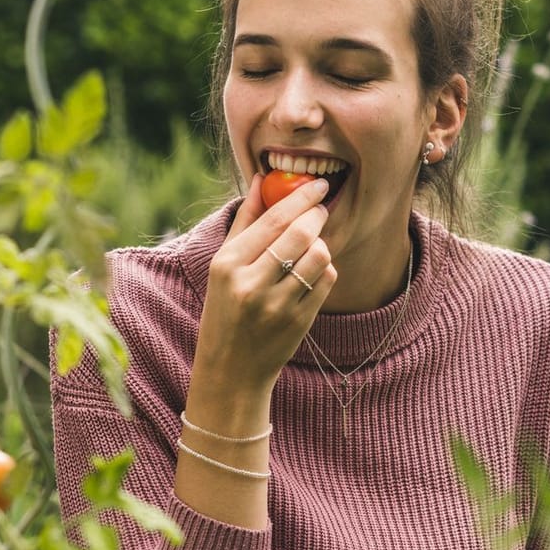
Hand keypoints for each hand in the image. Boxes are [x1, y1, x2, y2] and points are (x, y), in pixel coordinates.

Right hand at [193, 174, 337, 392]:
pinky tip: (309, 275)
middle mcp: (251, 284)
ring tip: (309, 249)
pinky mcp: (299, 322)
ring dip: (321, 246)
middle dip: (317, 217)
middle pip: (302, 234)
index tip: (319, 184)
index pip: (274, 219)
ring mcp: (277, 306)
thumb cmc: (225, 310)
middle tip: (319, 212)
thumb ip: (245, 221)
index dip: (302, 197)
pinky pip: (326, 281)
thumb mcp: (223, 266)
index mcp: (227, 264)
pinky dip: (324, 271)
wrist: (231, 370)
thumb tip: (262, 180)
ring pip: (320, 256)